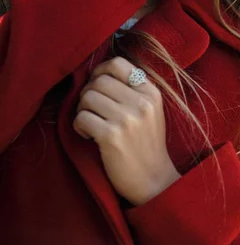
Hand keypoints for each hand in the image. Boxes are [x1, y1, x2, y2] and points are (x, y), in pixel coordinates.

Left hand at [73, 57, 180, 204]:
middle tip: (93, 110)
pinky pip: (81, 118)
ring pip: (87, 97)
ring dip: (83, 110)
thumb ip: (132, 89)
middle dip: (89, 94)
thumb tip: (98, 72)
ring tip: (92, 124)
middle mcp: (141, 102)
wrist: (153, 180)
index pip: (118, 64)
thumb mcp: (150, 110)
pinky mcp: (112, 137)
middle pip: (98, 81)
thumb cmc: (146, 143)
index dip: (100, 70)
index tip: (97, 85)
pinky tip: (89, 136)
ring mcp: (127, 119)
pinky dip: (79, 127)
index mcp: (151, 93)